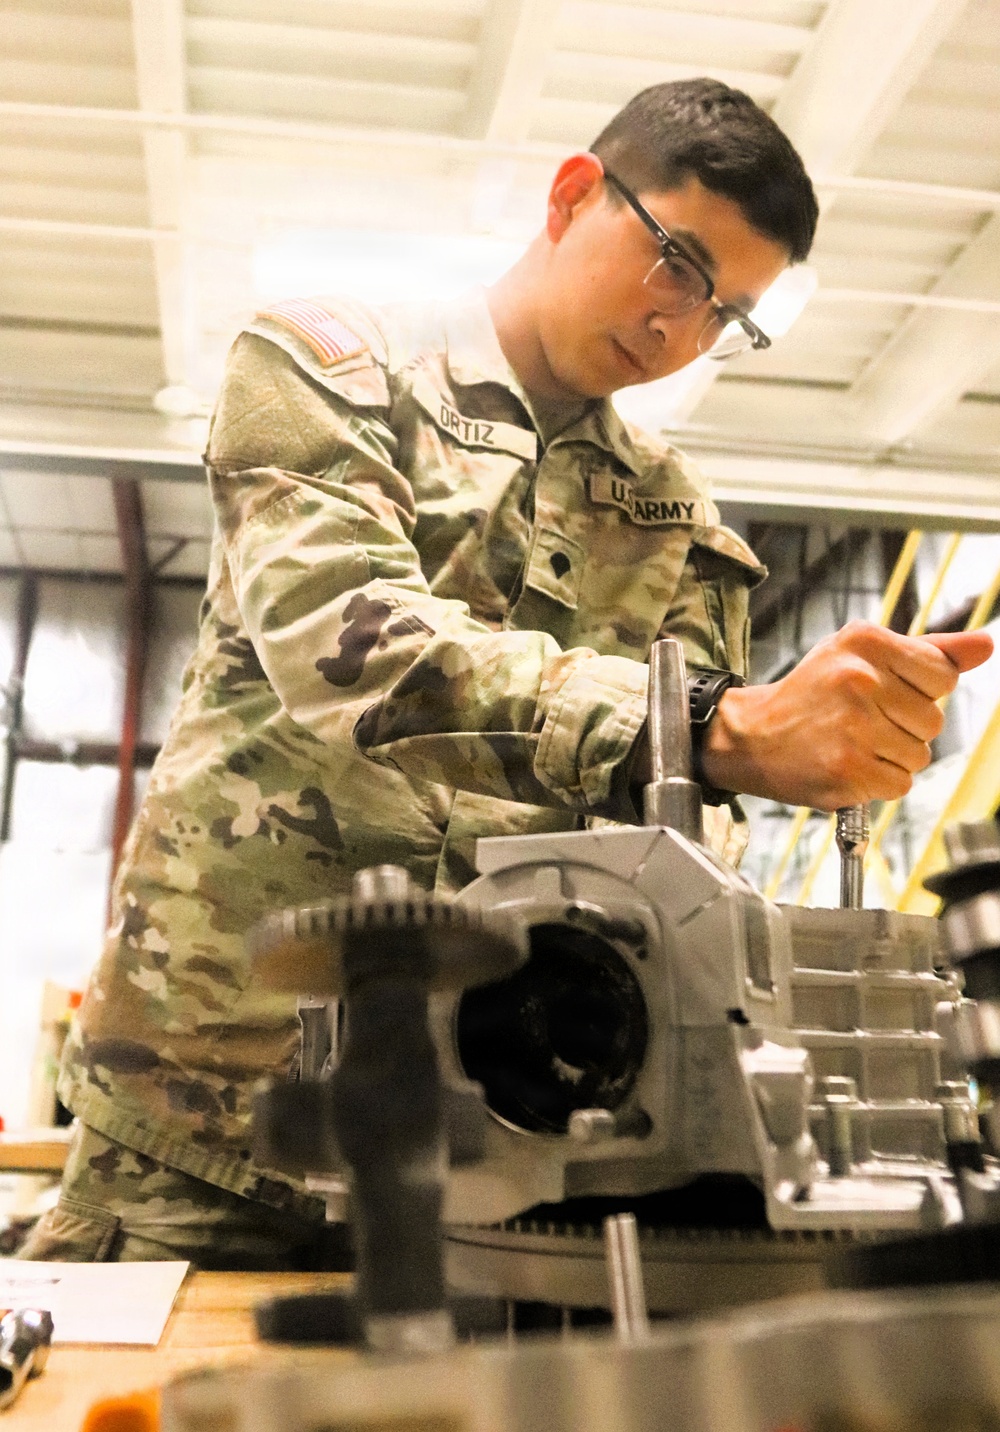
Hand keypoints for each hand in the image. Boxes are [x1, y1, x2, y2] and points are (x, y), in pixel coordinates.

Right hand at [700, 621, 993, 809]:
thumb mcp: (860, 655)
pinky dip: (878, 783)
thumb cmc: (810, 694)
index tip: (888, 694)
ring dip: (893, 757)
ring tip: (853, 744)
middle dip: (906, 728)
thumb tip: (985, 645)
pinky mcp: (848, 770)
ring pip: (919, 756)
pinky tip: (848, 765)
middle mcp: (859, 680)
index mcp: (865, 642)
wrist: (751, 736)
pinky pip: (899, 784)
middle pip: (933, 721)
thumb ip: (928, 651)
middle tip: (862, 722)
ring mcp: (854, 727)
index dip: (922, 693)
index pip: (942, 675)